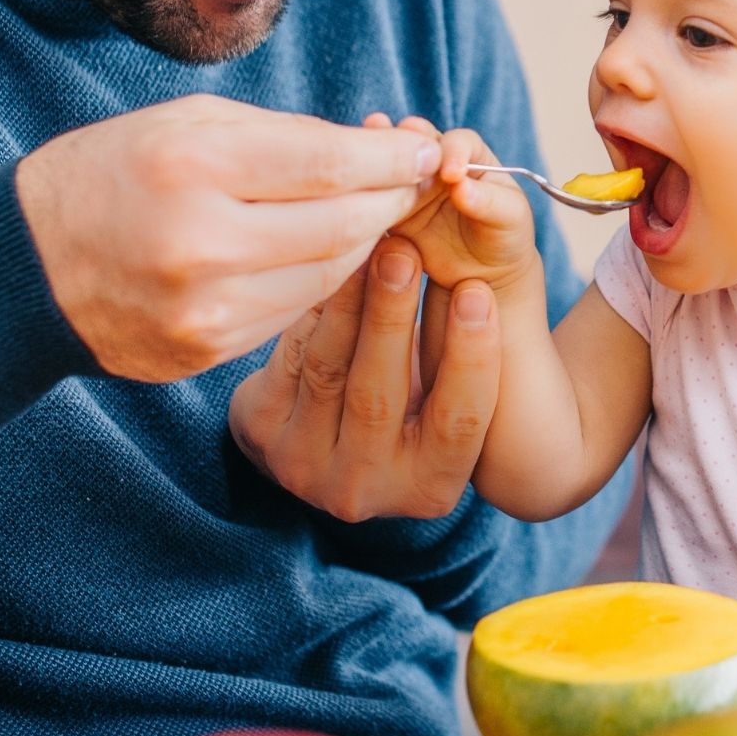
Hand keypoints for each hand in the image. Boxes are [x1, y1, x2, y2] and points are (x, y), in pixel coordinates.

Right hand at [16, 94, 439, 381]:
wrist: (23, 268)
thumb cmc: (114, 174)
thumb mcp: (187, 124)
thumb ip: (284, 137)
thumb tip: (377, 148)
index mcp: (192, 165)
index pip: (329, 164)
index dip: (392, 158)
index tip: (427, 149)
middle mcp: (200, 242)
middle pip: (342, 224)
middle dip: (391, 200)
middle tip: (417, 182)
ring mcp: (204, 308)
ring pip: (330, 275)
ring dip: (367, 244)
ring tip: (381, 213)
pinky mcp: (206, 351)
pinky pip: (295, 312)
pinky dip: (323, 282)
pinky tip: (332, 256)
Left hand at [228, 235, 501, 521]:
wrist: (324, 440)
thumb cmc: (412, 407)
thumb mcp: (446, 401)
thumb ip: (462, 364)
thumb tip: (476, 282)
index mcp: (429, 489)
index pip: (459, 421)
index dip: (470, 356)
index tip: (476, 291)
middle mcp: (363, 489)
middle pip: (379, 396)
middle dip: (393, 316)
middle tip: (406, 251)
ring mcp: (302, 467)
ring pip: (328, 370)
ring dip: (350, 300)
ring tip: (368, 246)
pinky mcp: (260, 432)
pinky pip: (291, 357)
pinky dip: (315, 306)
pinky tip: (331, 263)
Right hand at [371, 115, 539, 291]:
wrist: (485, 272)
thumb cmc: (504, 235)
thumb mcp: (510, 218)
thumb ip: (488, 201)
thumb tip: (460, 187)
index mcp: (470, 155)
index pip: (457, 142)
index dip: (452, 152)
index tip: (450, 174)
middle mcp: (434, 165)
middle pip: (414, 146)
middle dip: (400, 141)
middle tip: (385, 139)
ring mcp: (410, 188)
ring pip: (390, 172)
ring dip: (375, 165)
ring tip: (359, 158)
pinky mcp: (391, 214)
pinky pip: (376, 205)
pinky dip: (366, 201)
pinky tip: (351, 198)